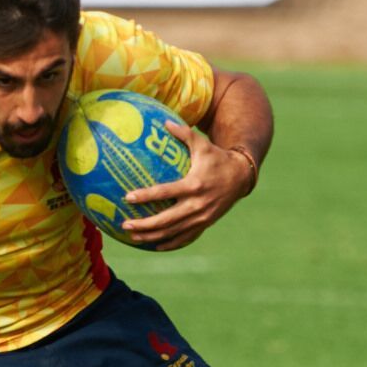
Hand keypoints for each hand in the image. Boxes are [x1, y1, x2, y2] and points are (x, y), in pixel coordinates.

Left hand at [121, 123, 255, 250]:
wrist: (242, 176)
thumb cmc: (217, 158)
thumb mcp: (202, 144)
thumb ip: (183, 133)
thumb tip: (163, 121)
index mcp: (194, 184)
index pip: (165, 192)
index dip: (146, 196)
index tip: (127, 198)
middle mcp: (197, 204)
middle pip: (166, 219)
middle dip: (144, 225)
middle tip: (124, 225)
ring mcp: (202, 217)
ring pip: (173, 232)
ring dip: (152, 236)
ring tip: (133, 236)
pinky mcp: (205, 224)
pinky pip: (186, 238)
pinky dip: (170, 243)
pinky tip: (154, 245)